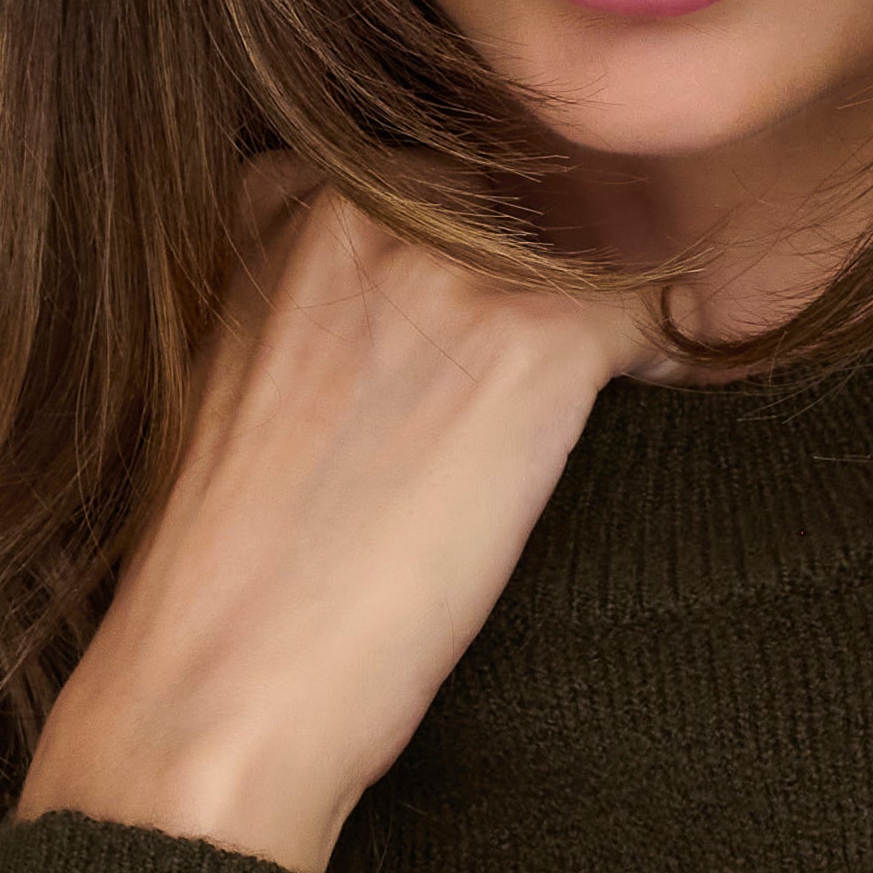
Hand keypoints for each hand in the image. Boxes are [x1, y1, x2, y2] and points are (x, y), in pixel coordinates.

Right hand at [15, 176, 661, 872]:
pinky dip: (653, 370)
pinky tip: (621, 430)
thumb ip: (310, 299)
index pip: (417, 179)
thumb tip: (408, 310)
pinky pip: (647, 319)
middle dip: (521, 290)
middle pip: (507, 205)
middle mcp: (365, 204)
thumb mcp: (234, 379)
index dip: (454, 270)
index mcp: (280, 200)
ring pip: (577, 260)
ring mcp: (454, 269)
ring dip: (579, 339)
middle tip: (493, 410)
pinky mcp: (537, 345)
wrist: (219, 693)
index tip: (453, 352)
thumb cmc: (222, 577)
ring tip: (536, 439)